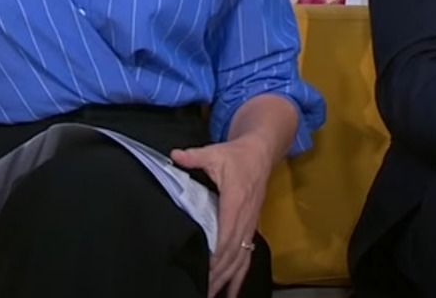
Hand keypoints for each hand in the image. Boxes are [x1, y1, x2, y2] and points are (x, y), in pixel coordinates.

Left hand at [172, 137, 272, 296]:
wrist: (260, 153)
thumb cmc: (237, 155)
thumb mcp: (215, 152)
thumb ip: (194, 157)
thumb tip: (175, 156)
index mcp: (236, 201)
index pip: (227, 233)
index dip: (217, 253)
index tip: (205, 269)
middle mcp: (245, 217)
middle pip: (233, 252)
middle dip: (218, 273)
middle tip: (203, 289)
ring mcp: (250, 224)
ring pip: (241, 257)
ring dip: (228, 278)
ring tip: (213, 294)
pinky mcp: (251, 228)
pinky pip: (247, 256)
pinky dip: (240, 276)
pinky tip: (232, 292)